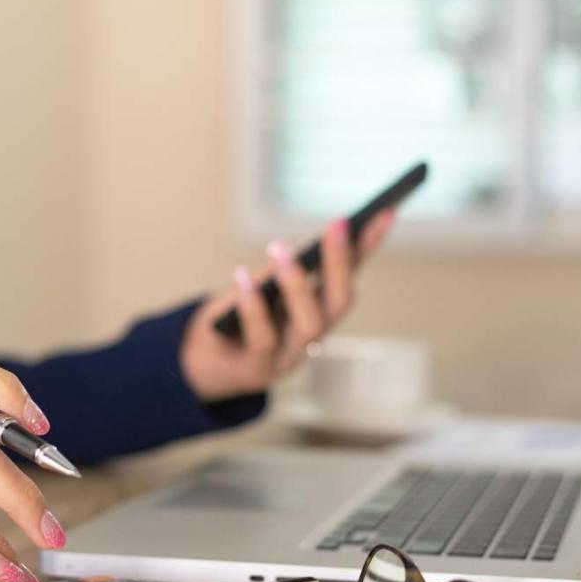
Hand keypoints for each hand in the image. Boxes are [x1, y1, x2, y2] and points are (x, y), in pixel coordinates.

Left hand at [180, 210, 394, 401]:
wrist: (195, 364)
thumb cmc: (231, 318)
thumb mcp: (257, 285)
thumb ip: (278, 272)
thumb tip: (294, 253)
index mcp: (316, 309)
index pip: (350, 273)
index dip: (368, 245)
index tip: (385, 211)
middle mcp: (312, 334)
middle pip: (339, 302)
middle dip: (340, 263)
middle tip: (338, 225)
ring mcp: (289, 356)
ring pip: (310, 324)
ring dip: (297, 284)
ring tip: (281, 249)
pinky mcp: (259, 370)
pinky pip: (263, 339)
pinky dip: (253, 306)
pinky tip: (242, 277)